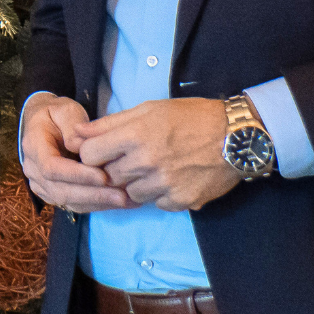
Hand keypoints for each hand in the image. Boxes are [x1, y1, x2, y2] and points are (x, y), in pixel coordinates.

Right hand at [18, 95, 133, 212]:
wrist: (44, 123)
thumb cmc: (57, 114)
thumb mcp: (65, 110)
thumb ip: (72, 126)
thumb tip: (80, 146)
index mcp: (33, 146)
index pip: (52, 168)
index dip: (77, 175)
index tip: (104, 176)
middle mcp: (33, 170)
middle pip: (60, 191)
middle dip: (93, 195)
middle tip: (122, 196)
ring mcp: (41, 185)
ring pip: (68, 202)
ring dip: (97, 203)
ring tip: (125, 201)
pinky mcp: (53, 194)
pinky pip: (74, 205)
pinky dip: (97, 205)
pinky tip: (118, 202)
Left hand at [70, 98, 241, 210]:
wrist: (236, 136)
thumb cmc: (191, 117)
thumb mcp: (148, 109)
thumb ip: (109, 124)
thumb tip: (77, 133)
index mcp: (135, 135)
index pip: (89, 155)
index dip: (93, 154)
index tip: (103, 151)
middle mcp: (146, 162)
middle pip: (109, 177)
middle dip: (115, 169)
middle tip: (133, 158)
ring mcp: (164, 184)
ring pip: (130, 194)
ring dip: (137, 183)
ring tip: (156, 167)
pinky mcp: (181, 201)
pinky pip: (157, 204)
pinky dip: (161, 194)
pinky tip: (173, 178)